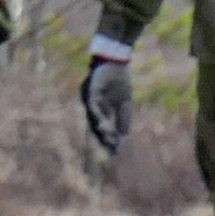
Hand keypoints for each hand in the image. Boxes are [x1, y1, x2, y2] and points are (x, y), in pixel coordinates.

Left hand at [79, 42, 135, 159]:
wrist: (116, 62)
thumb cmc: (119, 80)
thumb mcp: (124, 102)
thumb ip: (123, 117)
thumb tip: (124, 135)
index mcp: (100, 110)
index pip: (102, 128)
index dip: (107, 139)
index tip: (115, 152)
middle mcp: (92, 106)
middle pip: (95, 126)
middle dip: (103, 139)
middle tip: (111, 153)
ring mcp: (90, 99)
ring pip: (93, 119)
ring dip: (102, 131)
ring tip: (109, 142)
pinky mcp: (91, 91)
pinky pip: (93, 106)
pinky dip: (99, 117)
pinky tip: (104, 126)